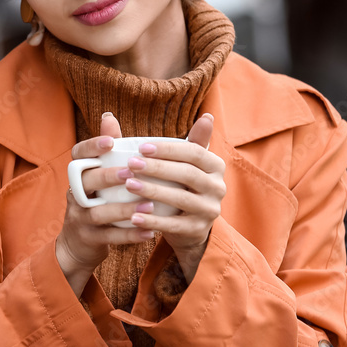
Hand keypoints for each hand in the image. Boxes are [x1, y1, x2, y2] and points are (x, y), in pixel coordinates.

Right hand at [56, 113, 156, 294]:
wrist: (79, 245)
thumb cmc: (98, 201)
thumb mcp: (98, 177)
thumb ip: (107, 151)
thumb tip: (109, 115)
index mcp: (79, 175)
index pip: (78, 155)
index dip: (92, 146)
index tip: (112, 141)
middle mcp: (75, 194)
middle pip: (86, 181)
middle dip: (108, 175)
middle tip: (132, 172)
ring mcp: (79, 217)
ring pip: (98, 212)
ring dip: (124, 208)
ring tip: (148, 205)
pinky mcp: (88, 239)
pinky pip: (108, 237)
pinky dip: (129, 235)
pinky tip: (149, 232)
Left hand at [122, 113, 224, 281]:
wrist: (190, 226)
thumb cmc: (183, 186)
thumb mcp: (188, 164)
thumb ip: (191, 141)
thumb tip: (208, 115)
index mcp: (215, 166)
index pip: (194, 153)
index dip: (168, 149)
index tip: (142, 147)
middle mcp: (218, 187)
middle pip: (187, 174)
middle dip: (157, 168)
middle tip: (131, 164)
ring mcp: (210, 210)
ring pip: (181, 199)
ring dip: (153, 191)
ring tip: (129, 185)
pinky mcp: (198, 230)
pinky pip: (174, 225)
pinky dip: (153, 221)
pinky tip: (133, 217)